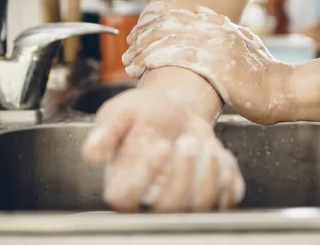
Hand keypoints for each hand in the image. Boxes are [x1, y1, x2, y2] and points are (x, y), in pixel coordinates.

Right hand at [81, 88, 244, 211]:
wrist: (174, 111)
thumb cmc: (142, 114)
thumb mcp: (120, 113)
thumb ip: (107, 132)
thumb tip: (92, 153)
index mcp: (123, 185)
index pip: (126, 199)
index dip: (143, 176)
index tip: (158, 145)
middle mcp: (152, 201)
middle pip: (169, 209)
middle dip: (183, 175)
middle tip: (187, 141)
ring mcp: (185, 203)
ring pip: (201, 207)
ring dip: (209, 175)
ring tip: (207, 144)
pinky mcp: (212, 196)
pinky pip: (228, 198)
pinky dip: (228, 175)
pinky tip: (219, 152)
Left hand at [123, 4, 293, 123]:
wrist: (283, 90)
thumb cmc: (264, 73)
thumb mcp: (246, 42)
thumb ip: (224, 28)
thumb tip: (202, 15)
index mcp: (221, 26)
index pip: (178, 19)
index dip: (154, 26)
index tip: (138, 35)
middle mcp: (217, 32)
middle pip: (170, 28)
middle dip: (144, 38)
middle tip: (128, 50)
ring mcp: (216, 48)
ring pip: (171, 41)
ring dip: (146, 51)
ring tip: (130, 61)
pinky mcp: (216, 67)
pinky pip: (180, 58)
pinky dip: (159, 59)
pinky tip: (145, 64)